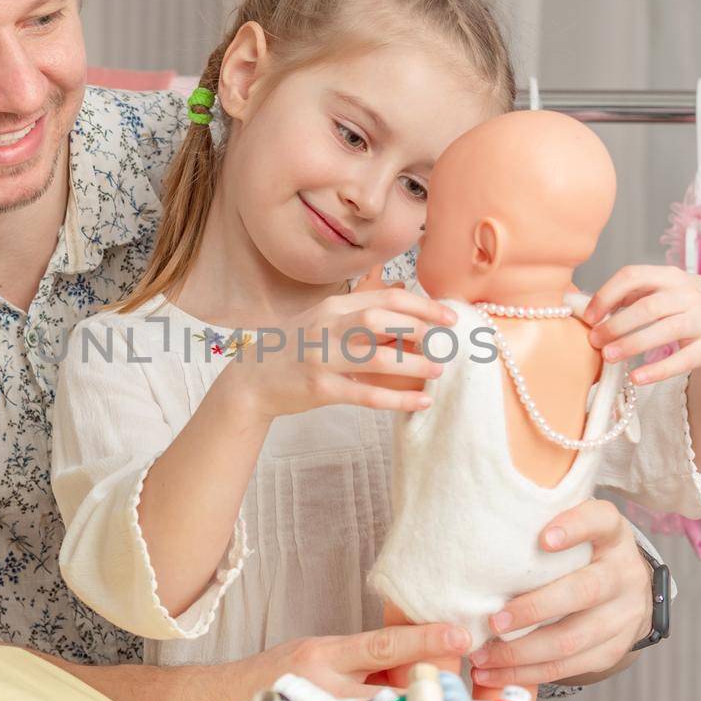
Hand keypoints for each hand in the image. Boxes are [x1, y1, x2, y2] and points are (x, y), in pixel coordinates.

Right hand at [168, 620, 473, 700]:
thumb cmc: (268, 681)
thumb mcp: (311, 658)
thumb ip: (355, 665)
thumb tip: (410, 672)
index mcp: (324, 654)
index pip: (383, 643)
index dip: (424, 638)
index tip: (460, 635)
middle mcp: (321, 684)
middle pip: (390, 691)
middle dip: (422, 698)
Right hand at [222, 283, 453, 423]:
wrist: (252, 380)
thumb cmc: (296, 349)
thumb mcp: (323, 322)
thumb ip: (359, 317)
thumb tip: (409, 317)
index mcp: (332, 306)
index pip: (385, 297)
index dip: (422, 304)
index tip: (449, 317)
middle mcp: (327, 327)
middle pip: (381, 319)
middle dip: (421, 328)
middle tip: (447, 341)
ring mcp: (321, 358)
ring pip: (376, 357)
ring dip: (413, 364)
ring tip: (438, 371)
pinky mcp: (319, 389)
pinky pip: (366, 395)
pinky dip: (397, 399)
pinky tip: (420, 403)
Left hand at [468, 499, 651, 687]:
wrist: (627, 588)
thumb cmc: (580, 553)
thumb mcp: (573, 529)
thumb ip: (540, 524)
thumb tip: (478, 530)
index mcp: (612, 534)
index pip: (600, 520)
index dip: (575, 528)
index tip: (543, 539)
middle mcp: (624, 573)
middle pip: (584, 591)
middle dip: (534, 609)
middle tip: (493, 621)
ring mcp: (624, 615)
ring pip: (572, 639)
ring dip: (522, 652)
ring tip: (482, 656)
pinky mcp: (614, 649)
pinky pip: (569, 666)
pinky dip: (528, 673)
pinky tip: (496, 671)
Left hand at [582, 265, 700, 385]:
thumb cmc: (683, 304)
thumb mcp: (662, 290)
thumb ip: (628, 296)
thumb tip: (582, 307)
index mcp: (669, 276)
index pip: (633, 276)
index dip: (606, 295)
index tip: (588, 317)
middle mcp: (688, 294)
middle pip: (647, 307)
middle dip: (616, 324)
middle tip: (594, 341)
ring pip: (665, 330)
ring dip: (633, 344)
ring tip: (608, 357)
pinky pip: (684, 359)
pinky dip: (658, 370)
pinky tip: (636, 378)